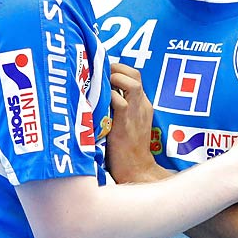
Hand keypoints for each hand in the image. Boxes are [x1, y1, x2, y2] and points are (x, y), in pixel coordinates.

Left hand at [107, 62, 164, 182]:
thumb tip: (97, 96)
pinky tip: (96, 100)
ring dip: (113, 78)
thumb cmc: (125, 151)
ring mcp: (135, 112)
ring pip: (131, 82)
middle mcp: (141, 105)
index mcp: (142, 105)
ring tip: (100, 84)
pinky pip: (119, 100)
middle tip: (98, 72)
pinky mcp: (125, 122)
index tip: (102, 72)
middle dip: (115, 67)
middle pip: (134, 73)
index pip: (133, 76)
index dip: (118, 69)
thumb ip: (117, 109)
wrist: (136, 170)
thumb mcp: (125, 124)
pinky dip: (107, 95)